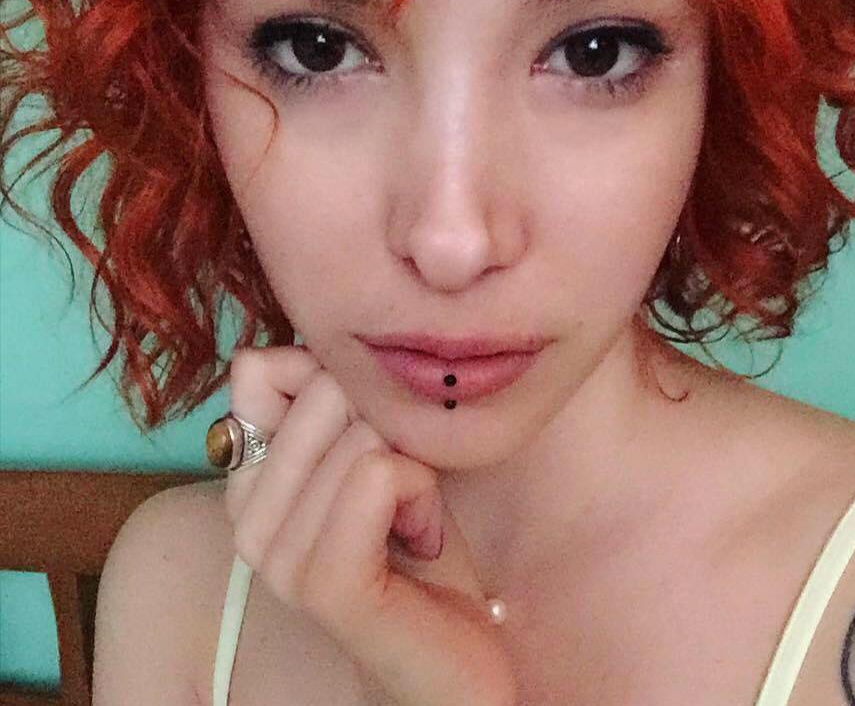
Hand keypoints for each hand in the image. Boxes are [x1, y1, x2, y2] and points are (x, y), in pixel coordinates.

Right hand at [222, 345, 518, 705]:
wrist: (459, 650)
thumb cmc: (418, 543)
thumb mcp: (375, 451)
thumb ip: (326, 399)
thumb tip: (271, 351)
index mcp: (249, 484)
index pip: (260, 372)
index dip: (332, 375)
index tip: (371, 428)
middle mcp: (247, 521)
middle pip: (323, 393)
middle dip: (389, 426)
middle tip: (400, 488)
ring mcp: (279, 560)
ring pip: (360, 437)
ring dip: (415, 469)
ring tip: (411, 522)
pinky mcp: (326, 584)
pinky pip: (376, 476)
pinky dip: (421, 495)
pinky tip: (421, 539)